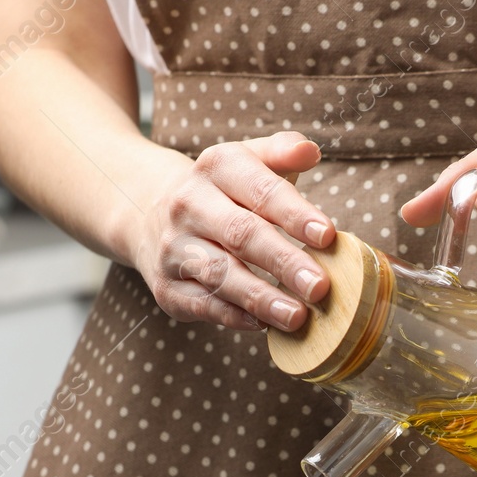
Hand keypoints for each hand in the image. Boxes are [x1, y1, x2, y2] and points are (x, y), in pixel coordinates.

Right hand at [136, 132, 335, 330]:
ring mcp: (174, 247)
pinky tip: (265, 325)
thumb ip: (282, 152)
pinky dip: (234, 317)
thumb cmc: (223, 190)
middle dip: (283, 262)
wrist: (149, 213)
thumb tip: (310, 151)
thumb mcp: (248, 160)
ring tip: (298, 316)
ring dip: (261, 298)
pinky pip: (203, 304)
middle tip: (320, 286)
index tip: (327, 235)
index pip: (260, 190)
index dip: (294, 214)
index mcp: (216, 167)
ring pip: (220, 274)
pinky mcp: (168, 287)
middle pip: (241, 234)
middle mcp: (189, 204)